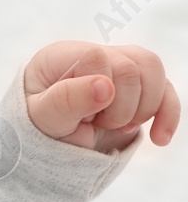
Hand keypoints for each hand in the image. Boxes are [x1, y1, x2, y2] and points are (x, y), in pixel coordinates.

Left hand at [24, 41, 177, 151]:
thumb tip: (105, 86)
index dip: (99, 91)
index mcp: (62, 56)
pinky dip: (167, 114)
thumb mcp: (40, 119)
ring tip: (117, 127)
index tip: (84, 117)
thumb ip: (65, 101)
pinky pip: (165, 89)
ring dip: (143, 109)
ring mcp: (117, 67)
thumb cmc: (34, 128)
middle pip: (131, 67)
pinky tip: (159, 139)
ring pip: (153, 70)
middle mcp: (92, 54)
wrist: (45, 147)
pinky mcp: (137, 87)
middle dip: (121, 107)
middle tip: (98, 125)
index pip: (96, 57)